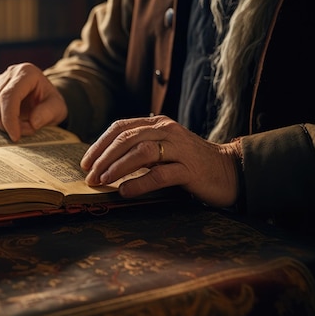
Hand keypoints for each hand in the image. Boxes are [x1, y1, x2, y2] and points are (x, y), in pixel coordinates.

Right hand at [0, 63, 67, 141]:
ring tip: (15, 130)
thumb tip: (32, 122)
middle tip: (18, 135)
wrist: (45, 99)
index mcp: (27, 73)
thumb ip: (48, 114)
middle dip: (5, 123)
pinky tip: (7, 126)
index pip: (10, 95)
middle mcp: (10, 73)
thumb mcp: (58, 109)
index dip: (10, 118)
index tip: (15, 136)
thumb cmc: (51, 103)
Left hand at [80, 115, 241, 207]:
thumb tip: (103, 163)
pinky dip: (139, 183)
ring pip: (141, 152)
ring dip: (117, 167)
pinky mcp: (190, 169)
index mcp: (157, 124)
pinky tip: (125, 191)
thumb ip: (138, 150)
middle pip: (127, 138)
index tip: (85, 162)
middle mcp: (167, 131)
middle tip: (89, 176)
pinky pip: (160, 174)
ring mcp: (179, 149)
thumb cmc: (189, 163)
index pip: (120, 128)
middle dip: (103, 158)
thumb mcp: (161, 150)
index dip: (99, 144)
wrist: (229, 171)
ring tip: (102, 181)